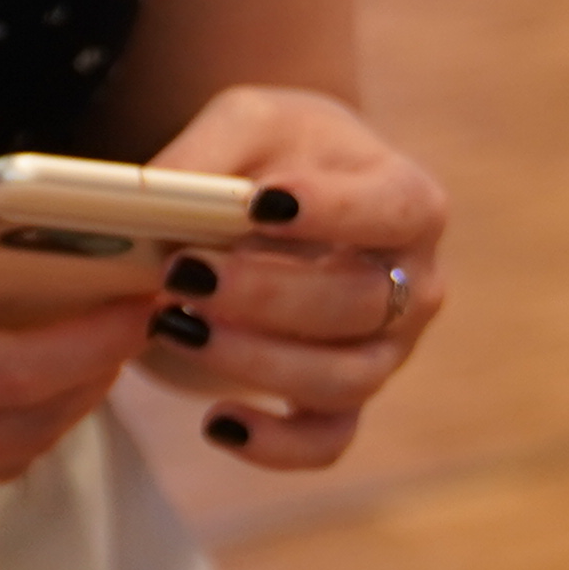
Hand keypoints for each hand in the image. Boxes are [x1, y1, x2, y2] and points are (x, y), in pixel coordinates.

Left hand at [136, 87, 447, 469]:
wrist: (288, 197)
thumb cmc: (278, 152)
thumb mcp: (246, 123)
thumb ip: (210, 153)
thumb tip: (155, 200)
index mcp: (408, 201)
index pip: (395, 209)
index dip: (333, 211)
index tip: (261, 204)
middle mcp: (413, 283)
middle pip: (358, 303)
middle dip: (266, 294)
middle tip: (183, 272)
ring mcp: (386, 349)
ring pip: (341, 378)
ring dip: (256, 362)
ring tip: (173, 326)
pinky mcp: (346, 397)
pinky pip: (327, 441)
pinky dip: (276, 445)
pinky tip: (215, 423)